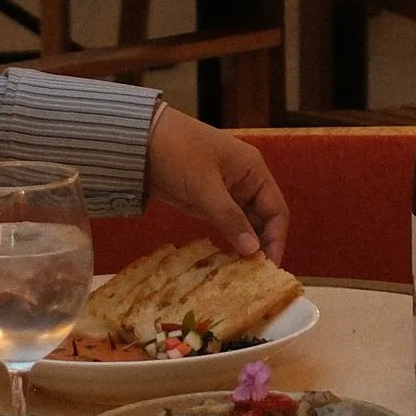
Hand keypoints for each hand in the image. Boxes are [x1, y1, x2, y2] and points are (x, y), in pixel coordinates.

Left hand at [146, 102, 288, 259]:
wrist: (138, 139)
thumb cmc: (177, 154)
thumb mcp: (205, 187)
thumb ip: (230, 219)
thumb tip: (252, 251)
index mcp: (253, 171)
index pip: (276, 210)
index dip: (276, 239)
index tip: (270, 267)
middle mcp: (245, 181)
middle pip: (263, 218)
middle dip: (262, 245)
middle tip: (256, 276)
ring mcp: (226, 190)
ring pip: (244, 222)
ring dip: (245, 244)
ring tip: (243, 273)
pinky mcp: (207, 199)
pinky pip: (225, 222)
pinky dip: (228, 238)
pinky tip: (227, 258)